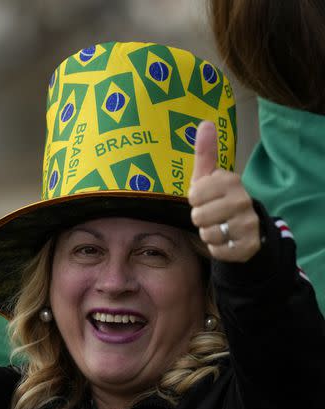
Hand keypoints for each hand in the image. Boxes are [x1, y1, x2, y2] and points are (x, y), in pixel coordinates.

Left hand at [188, 121, 260, 261]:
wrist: (245, 228)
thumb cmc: (218, 198)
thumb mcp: (208, 176)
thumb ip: (205, 152)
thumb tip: (206, 123)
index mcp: (230, 181)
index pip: (194, 195)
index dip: (195, 200)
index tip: (206, 198)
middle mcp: (243, 200)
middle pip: (198, 216)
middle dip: (201, 218)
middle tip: (212, 214)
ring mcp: (248, 223)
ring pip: (207, 234)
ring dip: (208, 233)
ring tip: (219, 226)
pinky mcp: (248, 245)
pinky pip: (217, 250)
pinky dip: (217, 248)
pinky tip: (227, 240)